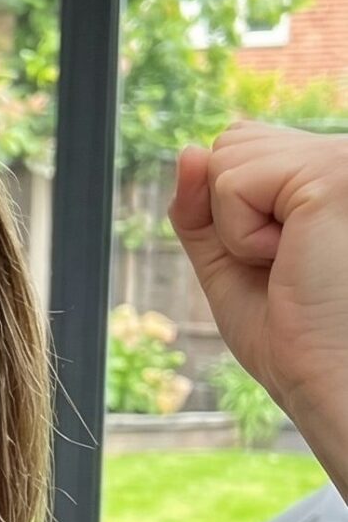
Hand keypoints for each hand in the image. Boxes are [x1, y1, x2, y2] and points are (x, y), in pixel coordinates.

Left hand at [165, 122, 347, 430]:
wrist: (328, 378)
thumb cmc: (292, 333)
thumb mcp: (228, 259)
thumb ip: (201, 205)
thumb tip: (188, 149)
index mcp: (326, 169)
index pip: (242, 143)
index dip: (231, 206)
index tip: (280, 258)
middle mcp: (340, 153)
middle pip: (230, 143)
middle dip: (231, 215)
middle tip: (285, 263)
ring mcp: (340, 159)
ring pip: (224, 157)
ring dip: (236, 228)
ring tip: (291, 260)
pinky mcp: (331, 174)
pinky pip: (230, 183)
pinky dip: (240, 236)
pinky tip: (291, 259)